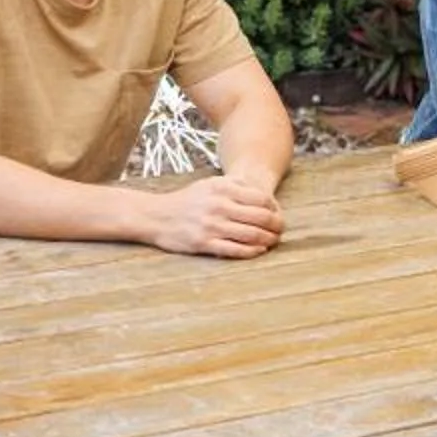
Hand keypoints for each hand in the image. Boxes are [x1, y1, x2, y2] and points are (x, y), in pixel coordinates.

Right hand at [139, 174, 284, 258]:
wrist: (156, 215)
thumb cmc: (188, 200)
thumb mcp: (210, 184)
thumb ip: (235, 185)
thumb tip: (263, 195)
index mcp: (222, 189)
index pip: (261, 199)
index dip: (275, 208)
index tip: (277, 214)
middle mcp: (218, 206)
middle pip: (261, 217)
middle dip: (277, 225)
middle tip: (280, 230)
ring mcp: (211, 225)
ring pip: (251, 235)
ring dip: (268, 240)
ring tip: (273, 241)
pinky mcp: (204, 243)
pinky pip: (235, 250)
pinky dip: (252, 252)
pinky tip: (259, 251)